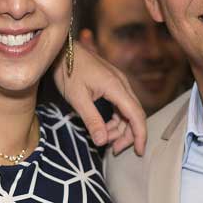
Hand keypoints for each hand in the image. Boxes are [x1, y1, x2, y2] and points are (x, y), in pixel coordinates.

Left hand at [54, 41, 146, 155]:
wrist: (62, 50)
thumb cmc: (67, 70)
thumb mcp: (77, 98)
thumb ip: (92, 120)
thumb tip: (102, 141)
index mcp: (116, 87)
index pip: (136, 115)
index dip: (140, 135)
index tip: (139, 151)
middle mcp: (122, 84)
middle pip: (134, 114)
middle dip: (128, 135)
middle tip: (114, 150)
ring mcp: (118, 83)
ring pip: (127, 111)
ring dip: (120, 128)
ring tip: (105, 139)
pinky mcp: (111, 84)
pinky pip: (120, 105)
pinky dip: (115, 119)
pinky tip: (104, 127)